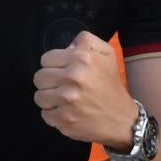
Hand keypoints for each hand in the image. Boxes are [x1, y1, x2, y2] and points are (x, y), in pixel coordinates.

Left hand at [34, 31, 134, 147]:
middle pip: (39, 78)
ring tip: (63, 100)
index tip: (63, 72)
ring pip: (39, 97)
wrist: (121, 119)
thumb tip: (67, 47)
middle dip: (49, 82)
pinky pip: (45, 114)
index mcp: (82, 58)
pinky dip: (53, 115)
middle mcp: (74, 78)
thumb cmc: (110, 85)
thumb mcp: (106, 53)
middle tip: (62, 87)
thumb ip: (85, 41)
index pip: (46, 59)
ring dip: (49, 99)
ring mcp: (68, 100)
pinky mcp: (64, 119)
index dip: (54, 65)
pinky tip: (67, 112)